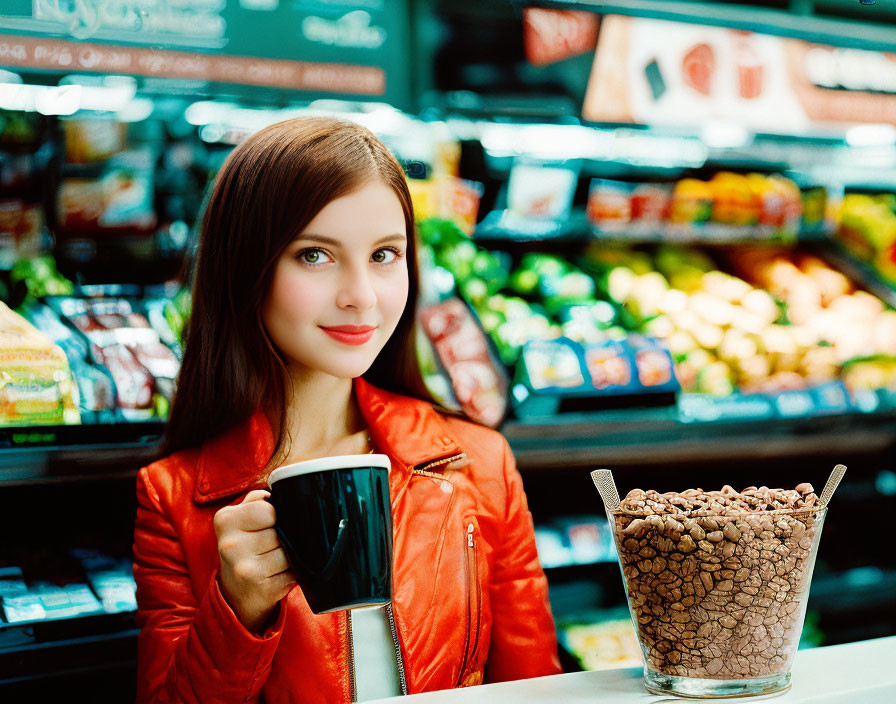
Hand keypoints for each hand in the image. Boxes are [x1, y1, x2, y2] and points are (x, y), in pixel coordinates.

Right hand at [213, 489, 296, 633]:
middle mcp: (231, 545)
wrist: (234, 594)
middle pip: (281, 532)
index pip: (268, 509)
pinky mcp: (261, 589)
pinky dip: (293, 574)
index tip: (269, 524)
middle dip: (284, 538)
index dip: (276, 516)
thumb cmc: (245, 547)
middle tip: (272, 545)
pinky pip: (293, 574)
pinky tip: (278, 575)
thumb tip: (281, 489)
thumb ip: (257, 499)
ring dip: (291, 557)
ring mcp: (244, 570)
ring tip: (276, 560)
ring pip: (290, 553)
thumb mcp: (240, 518)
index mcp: (225, 520)